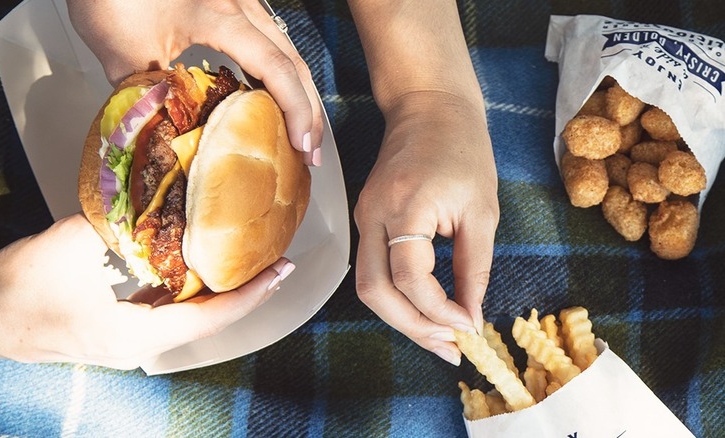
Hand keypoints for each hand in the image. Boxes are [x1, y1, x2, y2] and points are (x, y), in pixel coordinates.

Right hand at [0, 214, 292, 368]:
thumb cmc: (20, 290)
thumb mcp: (75, 245)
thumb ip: (122, 222)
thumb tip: (158, 193)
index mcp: (138, 335)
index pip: (212, 316)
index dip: (251, 293)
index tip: (282, 270)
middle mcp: (140, 347)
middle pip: (207, 320)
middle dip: (242, 291)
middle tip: (273, 261)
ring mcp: (127, 343)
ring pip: (187, 318)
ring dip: (216, 291)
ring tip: (244, 261)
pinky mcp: (114, 332)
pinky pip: (164, 312)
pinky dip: (186, 290)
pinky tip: (194, 266)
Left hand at [66, 0, 321, 165]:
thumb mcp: (123, 52)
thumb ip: (149, 99)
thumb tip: (166, 141)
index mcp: (219, 15)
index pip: (274, 66)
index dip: (295, 107)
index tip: (301, 146)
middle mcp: (239, 5)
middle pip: (292, 60)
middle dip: (308, 109)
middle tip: (311, 152)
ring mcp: (238, 3)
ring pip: (285, 51)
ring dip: (298, 93)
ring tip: (301, 133)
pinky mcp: (229, 6)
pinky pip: (266, 44)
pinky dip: (277, 77)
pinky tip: (273, 101)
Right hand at [353, 92, 498, 365]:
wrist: (428, 106)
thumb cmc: (463, 150)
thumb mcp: (482, 210)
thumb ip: (475, 268)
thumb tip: (471, 317)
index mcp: (404, 207)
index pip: (410, 279)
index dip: (440, 311)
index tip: (470, 327)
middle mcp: (372, 215)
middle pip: (374, 292)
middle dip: (412, 327)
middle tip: (448, 348)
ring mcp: (362, 217)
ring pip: (367, 287)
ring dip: (401, 318)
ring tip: (439, 337)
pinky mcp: (364, 220)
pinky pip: (372, 270)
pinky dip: (397, 296)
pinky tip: (425, 309)